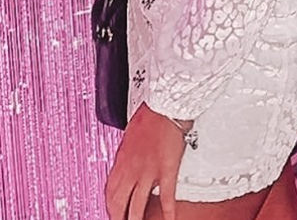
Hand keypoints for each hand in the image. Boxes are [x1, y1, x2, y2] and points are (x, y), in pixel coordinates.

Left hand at [104, 103, 186, 219]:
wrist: (165, 104)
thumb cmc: (149, 114)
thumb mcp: (130, 137)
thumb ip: (127, 156)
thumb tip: (126, 166)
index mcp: (121, 162)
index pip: (110, 194)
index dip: (110, 208)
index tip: (114, 214)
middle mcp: (131, 170)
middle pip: (120, 205)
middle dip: (120, 218)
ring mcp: (148, 171)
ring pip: (138, 205)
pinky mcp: (166, 169)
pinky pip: (167, 195)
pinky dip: (168, 211)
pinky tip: (169, 218)